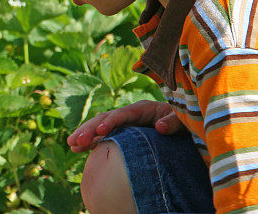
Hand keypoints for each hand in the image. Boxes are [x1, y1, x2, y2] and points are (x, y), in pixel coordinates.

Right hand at [66, 100, 184, 152]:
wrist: (186, 127)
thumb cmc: (185, 123)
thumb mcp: (183, 121)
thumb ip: (173, 121)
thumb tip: (159, 127)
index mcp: (142, 109)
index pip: (122, 114)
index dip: (111, 121)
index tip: (100, 130)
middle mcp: (130, 115)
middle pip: (105, 119)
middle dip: (89, 129)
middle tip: (74, 141)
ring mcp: (125, 124)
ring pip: (100, 126)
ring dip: (86, 135)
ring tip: (71, 145)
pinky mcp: (124, 134)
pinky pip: (105, 136)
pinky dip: (92, 141)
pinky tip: (80, 149)